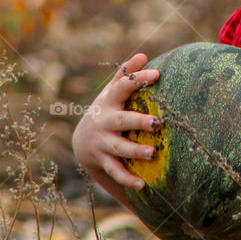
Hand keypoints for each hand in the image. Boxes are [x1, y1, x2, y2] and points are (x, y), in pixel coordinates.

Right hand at [72, 53, 159, 189]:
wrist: (83, 142)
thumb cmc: (107, 110)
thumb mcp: (112, 92)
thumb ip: (126, 75)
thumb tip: (143, 55)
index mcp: (109, 102)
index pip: (122, 87)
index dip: (138, 79)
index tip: (157, 73)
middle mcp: (105, 122)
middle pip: (122, 121)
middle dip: (138, 122)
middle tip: (157, 123)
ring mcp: (103, 143)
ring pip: (119, 149)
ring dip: (135, 151)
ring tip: (152, 153)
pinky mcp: (103, 161)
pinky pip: (115, 171)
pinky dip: (127, 179)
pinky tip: (142, 184)